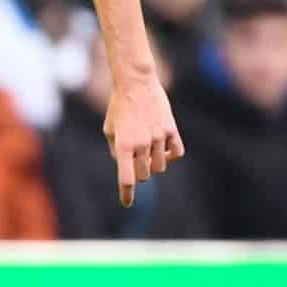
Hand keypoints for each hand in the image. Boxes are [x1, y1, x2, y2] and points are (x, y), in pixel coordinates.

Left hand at [102, 76, 182, 207]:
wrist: (135, 83)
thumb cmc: (118, 107)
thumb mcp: (109, 129)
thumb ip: (117, 151)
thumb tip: (127, 167)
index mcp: (123, 145)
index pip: (126, 178)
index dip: (127, 194)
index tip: (127, 203)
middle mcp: (142, 143)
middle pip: (144, 175)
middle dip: (138, 173)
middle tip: (136, 161)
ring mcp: (158, 137)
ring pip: (160, 166)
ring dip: (153, 164)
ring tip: (147, 150)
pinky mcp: (171, 130)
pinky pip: (176, 153)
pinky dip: (170, 156)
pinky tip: (164, 149)